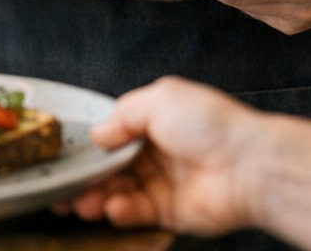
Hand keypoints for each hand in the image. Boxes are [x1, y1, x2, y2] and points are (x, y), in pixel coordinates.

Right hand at [60, 76, 267, 235]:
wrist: (247, 165)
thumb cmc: (210, 124)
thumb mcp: (161, 99)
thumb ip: (124, 114)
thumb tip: (98, 132)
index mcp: (156, 119)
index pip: (114, 134)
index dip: (91, 147)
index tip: (67, 157)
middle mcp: (157, 151)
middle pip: (112, 166)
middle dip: (87, 177)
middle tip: (62, 188)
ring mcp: (162, 182)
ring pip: (118, 191)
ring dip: (96, 197)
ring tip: (80, 202)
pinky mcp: (169, 212)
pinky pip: (136, 212)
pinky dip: (120, 211)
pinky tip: (112, 208)